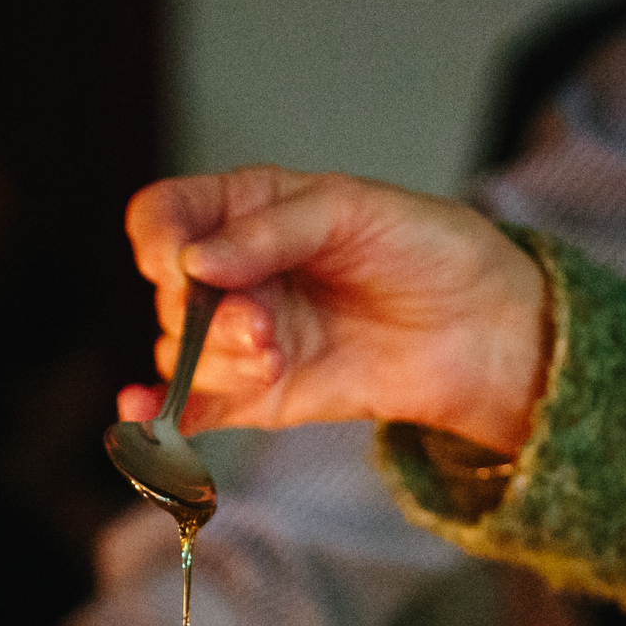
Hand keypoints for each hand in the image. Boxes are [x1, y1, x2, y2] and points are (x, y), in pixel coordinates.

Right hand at [115, 167, 551, 454]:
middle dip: (204, 312)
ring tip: (275, 354)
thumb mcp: (350, 210)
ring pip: (183, 354)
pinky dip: (166, 414)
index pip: (163, 217)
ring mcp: (244, 339)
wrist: (481, 328)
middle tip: (261, 322)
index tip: (179, 261)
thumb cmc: (425, 248)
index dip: (158, 238)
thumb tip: (193, 263)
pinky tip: (145, 414)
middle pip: (169, 296)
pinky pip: (196, 410)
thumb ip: (269, 232)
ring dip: (217, 358)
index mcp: (245, 210)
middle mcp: (234, 275)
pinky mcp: (260, 398)